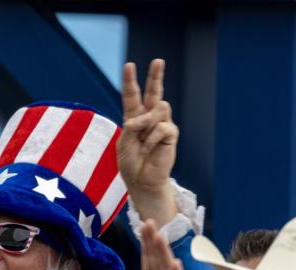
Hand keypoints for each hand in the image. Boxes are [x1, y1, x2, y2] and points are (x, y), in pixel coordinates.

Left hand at [118, 59, 179, 226]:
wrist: (142, 182)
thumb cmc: (131, 164)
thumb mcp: (124, 143)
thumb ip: (132, 127)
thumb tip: (145, 117)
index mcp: (134, 118)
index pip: (132, 96)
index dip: (130, 81)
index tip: (129, 65)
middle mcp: (149, 118)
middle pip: (154, 93)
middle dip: (156, 76)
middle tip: (158, 61)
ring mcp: (161, 125)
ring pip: (159, 107)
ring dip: (146, 122)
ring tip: (142, 141)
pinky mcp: (170, 134)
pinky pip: (162, 127)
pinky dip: (152, 138)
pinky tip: (149, 149)